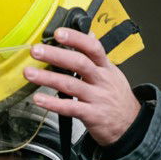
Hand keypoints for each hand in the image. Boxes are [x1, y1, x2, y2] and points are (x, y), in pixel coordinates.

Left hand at [23, 28, 140, 146]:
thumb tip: (89, 34)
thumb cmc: (117, 100)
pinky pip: (70, 108)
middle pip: (79, 63)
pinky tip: (39, 99)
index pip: (92, 47)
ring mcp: (97, 98)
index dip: (76, 38)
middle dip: (56, 55)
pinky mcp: (92, 115)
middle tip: (36, 50)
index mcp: (105, 68)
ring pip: (70, 85)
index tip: (58, 33)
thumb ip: (97, 57)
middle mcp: (101, 80)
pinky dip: (53, 103)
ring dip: (47, 78)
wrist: (131, 127)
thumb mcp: (112, 74)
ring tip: (29, 73)